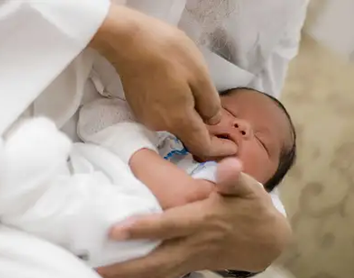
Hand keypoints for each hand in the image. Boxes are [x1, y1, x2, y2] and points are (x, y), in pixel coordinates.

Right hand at [89, 4, 236, 158]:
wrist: (129, 41)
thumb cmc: (169, 54)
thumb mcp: (200, 75)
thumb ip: (210, 104)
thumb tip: (213, 121)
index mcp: (178, 120)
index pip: (201, 146)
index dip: (219, 150)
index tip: (233, 148)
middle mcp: (160, 125)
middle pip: (187, 136)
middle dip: (205, 133)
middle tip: (220, 122)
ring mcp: (146, 117)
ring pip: (174, 124)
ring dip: (188, 118)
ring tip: (198, 102)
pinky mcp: (138, 107)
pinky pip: (162, 115)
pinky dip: (174, 111)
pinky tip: (178, 95)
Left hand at [96, 158, 291, 277]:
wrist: (266, 241)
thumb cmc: (251, 210)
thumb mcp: (249, 190)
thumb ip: (234, 178)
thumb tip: (228, 164)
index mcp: (202, 221)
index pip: (169, 225)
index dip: (143, 227)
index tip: (115, 230)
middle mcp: (192, 244)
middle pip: (156, 260)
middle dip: (126, 268)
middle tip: (96, 271)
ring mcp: (190, 259)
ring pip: (156, 275)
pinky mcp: (189, 266)